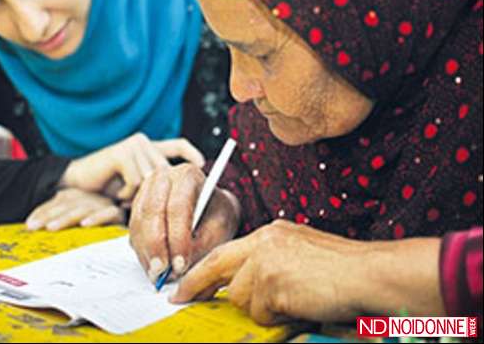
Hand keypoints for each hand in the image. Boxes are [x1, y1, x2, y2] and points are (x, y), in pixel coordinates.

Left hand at [26, 188, 123, 230]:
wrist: (140, 220)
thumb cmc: (106, 229)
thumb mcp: (83, 223)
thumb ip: (66, 222)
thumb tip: (36, 228)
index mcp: (81, 198)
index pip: (59, 200)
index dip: (43, 211)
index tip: (29, 224)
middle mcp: (92, 199)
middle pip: (68, 203)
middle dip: (49, 214)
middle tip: (34, 227)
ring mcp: (106, 205)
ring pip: (84, 208)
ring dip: (67, 218)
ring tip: (52, 228)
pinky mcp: (120, 214)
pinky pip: (108, 214)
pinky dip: (96, 218)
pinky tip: (85, 225)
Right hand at [61, 133, 204, 200]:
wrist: (77, 183)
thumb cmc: (107, 187)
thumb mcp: (135, 185)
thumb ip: (154, 185)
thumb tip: (179, 195)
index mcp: (149, 149)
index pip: (176, 145)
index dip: (191, 153)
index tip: (203, 164)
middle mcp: (143, 143)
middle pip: (165, 172)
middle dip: (157, 192)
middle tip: (138, 204)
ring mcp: (133, 145)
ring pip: (151, 179)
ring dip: (138, 195)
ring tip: (123, 197)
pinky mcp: (122, 152)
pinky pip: (136, 180)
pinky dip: (127, 193)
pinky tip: (116, 193)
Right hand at [128, 163, 241, 282]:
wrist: (210, 209)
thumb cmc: (217, 216)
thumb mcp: (220, 228)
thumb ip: (203, 245)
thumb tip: (178, 267)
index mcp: (187, 175)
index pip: (178, 206)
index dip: (178, 237)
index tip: (181, 264)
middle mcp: (162, 179)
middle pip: (152, 212)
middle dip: (156, 246)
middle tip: (163, 272)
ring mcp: (145, 192)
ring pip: (138, 224)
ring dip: (147, 252)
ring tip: (159, 275)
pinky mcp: (136, 209)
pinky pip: (133, 232)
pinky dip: (142, 253)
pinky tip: (154, 267)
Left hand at [171, 220, 443, 324]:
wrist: (368, 273)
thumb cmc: (342, 268)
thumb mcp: (299, 252)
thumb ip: (269, 261)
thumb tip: (242, 284)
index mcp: (271, 232)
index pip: (226, 250)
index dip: (203, 269)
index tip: (185, 282)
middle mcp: (264, 241)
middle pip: (218, 266)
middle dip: (197, 284)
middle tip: (180, 297)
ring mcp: (266, 262)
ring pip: (240, 296)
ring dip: (261, 307)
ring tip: (292, 300)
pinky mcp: (271, 284)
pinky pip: (261, 312)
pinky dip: (277, 316)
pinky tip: (299, 305)